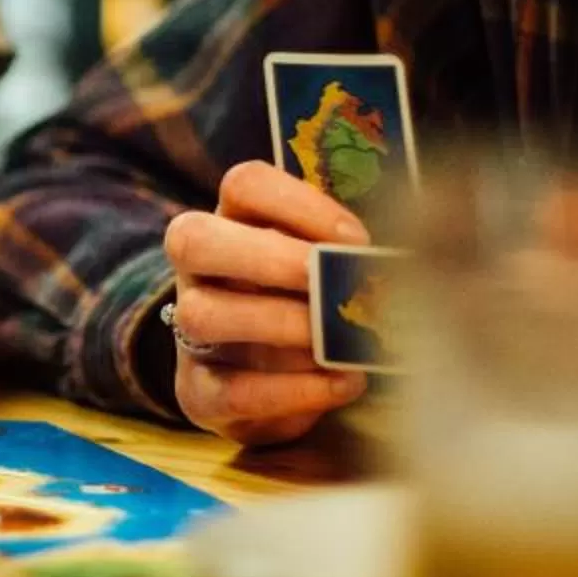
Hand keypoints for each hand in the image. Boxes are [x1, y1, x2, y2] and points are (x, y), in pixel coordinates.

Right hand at [161, 162, 371, 447]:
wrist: (281, 386)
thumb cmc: (314, 308)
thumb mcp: (329, 269)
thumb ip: (347, 255)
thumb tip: (387, 263)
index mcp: (234, 222)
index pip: (244, 185)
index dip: (298, 204)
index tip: (355, 240)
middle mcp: (199, 270)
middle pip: (195, 239)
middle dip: (269, 258)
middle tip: (329, 283)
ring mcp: (190, 332)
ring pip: (202, 314)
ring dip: (279, 323)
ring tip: (337, 339)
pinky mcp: (199, 391)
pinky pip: (229, 389)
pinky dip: (292, 390)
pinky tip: (341, 383)